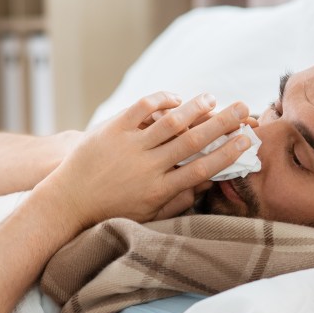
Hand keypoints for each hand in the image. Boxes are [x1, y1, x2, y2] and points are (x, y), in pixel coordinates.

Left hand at [37, 92, 250, 227]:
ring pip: (170, 122)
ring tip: (213, 97)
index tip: (246, 140)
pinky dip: (160, 100)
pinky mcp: (111, 131)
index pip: (202, 168)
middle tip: (242, 108)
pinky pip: (140, 109)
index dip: (228, 153)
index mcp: (159, 189)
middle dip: (222, 123)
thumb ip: (178, 200)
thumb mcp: (148, 215)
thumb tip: (206, 184)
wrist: (68, 203)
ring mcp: (129, 147)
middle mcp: (148, 167)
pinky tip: (176, 97)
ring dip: (195, 107)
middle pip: (193, 140)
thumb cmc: (111, 211)